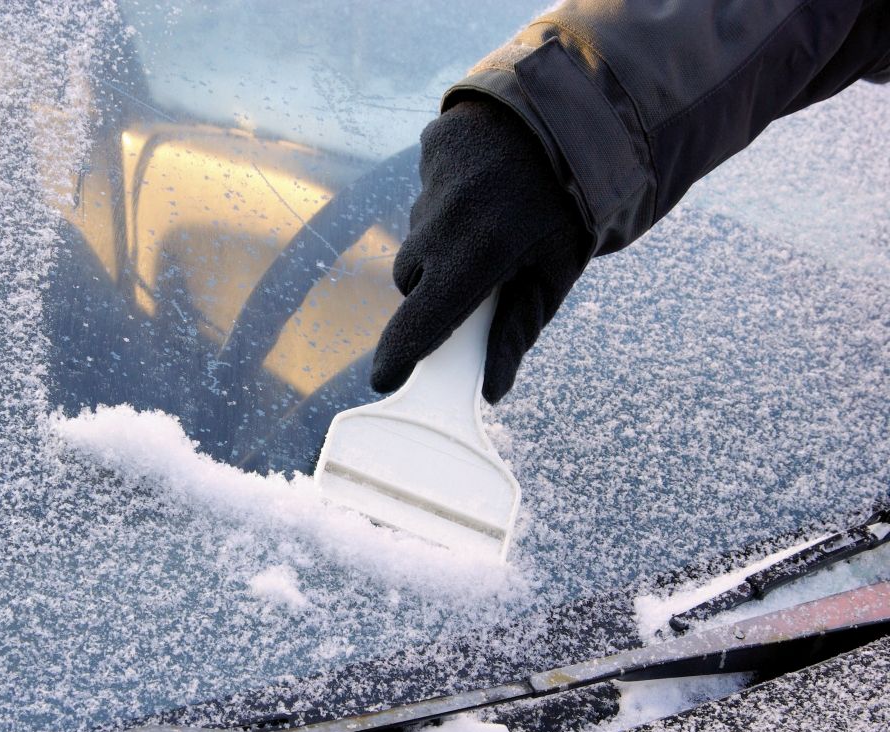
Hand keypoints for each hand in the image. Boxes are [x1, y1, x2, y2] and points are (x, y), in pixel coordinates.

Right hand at [370, 99, 590, 403]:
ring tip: (489, 223)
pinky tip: (482, 187)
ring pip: (418, 235)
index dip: (399, 356)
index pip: (422, 320)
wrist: (577, 110)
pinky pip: (425, 193)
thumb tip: (492, 390)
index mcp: (481, 254)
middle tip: (471, 281)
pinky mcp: (431, 147)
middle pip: (410, 279)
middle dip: (431, 289)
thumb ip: (517, 333)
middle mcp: (446, 218)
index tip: (385, 380)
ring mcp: (433, 178)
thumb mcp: (555, 273)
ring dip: (440, 243)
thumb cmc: (573, 203)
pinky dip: (446, 201)